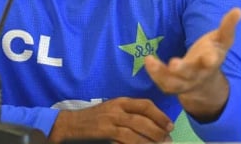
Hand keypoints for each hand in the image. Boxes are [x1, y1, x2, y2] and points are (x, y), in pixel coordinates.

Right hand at [48, 97, 172, 142]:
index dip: (160, 115)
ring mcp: (109, 121)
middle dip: (157, 130)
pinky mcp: (103, 132)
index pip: (145, 105)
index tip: (170, 125)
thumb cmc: (95, 118)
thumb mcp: (113, 110)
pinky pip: (123, 140)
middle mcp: (116, 109)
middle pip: (142, 119)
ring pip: (134, 131)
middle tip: (168, 139)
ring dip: (149, 140)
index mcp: (121, 101)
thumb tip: (153, 123)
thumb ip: (129, 113)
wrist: (70, 123)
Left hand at [144, 7, 240, 120]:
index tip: (210, 57)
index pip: (212, 62)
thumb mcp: (222, 41)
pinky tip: (148, 60)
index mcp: (211, 63)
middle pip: (190, 73)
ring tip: (151, 61)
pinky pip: (162, 82)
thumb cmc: (212, 54)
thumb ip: (228, 27)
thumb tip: (238, 10)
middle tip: (174, 63)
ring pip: (173, 81)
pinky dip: (154, 73)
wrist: (205, 84)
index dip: (211, 59)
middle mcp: (198, 74)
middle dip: (182, 69)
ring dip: (162, 73)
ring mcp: (184, 81)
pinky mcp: (172, 85)